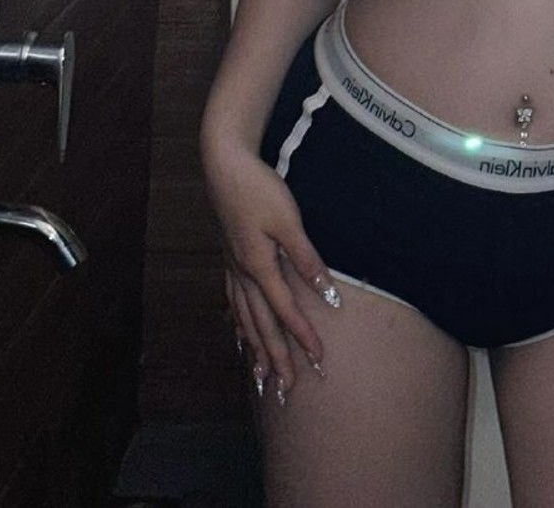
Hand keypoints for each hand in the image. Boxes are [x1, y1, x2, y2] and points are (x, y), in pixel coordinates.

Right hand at [204, 140, 337, 400]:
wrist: (225, 164)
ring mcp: (232, 266)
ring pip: (243, 317)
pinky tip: (239, 332)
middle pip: (260, 324)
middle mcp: (242, 273)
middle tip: (284, 388)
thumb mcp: (289, 221)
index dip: (302, 337)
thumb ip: (307, 259)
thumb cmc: (259, 189)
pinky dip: (238, 323)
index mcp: (259, 266)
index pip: (285, 311)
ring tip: (260, 374)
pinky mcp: (229, 256)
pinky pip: (233, 301)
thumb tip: (327, 294)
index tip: (317, 360)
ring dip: (254, 347)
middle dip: (274, 356)